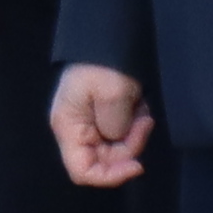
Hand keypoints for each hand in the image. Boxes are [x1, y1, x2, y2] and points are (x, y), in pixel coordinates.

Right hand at [52, 60, 153, 188]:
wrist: (110, 37)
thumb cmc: (105, 64)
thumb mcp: (113, 95)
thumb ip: (115, 128)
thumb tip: (118, 138)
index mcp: (68, 127)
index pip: (83, 172)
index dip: (110, 176)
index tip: (137, 165)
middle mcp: (76, 131)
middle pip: (105, 161)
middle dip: (129, 147)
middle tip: (144, 123)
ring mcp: (90, 124)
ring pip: (116, 147)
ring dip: (134, 134)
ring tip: (141, 109)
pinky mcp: (104, 116)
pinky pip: (121, 134)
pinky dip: (134, 125)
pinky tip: (138, 105)